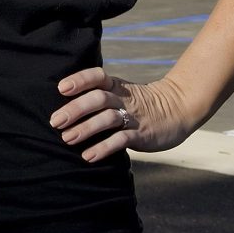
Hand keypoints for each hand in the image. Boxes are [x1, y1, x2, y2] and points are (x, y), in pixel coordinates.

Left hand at [50, 68, 195, 162]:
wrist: (178, 109)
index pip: (97, 76)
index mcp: (116, 85)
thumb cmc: (140, 103)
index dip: (80, 80)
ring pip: (107, 118)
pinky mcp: (142, 135)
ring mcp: (133, 116)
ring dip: (86, 128)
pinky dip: (104, 147)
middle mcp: (123, 98)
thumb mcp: (121, 92)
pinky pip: (122, 140)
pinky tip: (89, 156)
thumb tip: (65, 106)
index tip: (61, 88)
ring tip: (67, 139)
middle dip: (75, 109)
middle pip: (98, 98)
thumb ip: (99, 96)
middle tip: (55, 122)